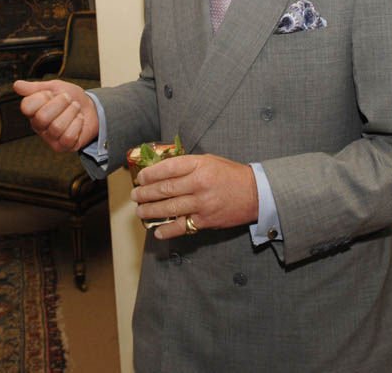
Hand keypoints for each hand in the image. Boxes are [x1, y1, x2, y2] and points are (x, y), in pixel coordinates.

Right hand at [14, 79, 98, 151]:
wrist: (91, 107)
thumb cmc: (70, 98)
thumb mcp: (54, 87)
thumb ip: (35, 87)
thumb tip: (16, 85)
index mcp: (32, 111)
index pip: (26, 106)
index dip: (42, 97)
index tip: (51, 93)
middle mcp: (38, 126)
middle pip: (42, 117)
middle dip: (60, 104)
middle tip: (68, 99)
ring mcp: (50, 138)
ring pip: (57, 127)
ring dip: (72, 113)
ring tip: (75, 109)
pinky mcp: (63, 146)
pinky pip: (68, 137)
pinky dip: (77, 125)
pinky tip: (78, 120)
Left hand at [131, 154, 258, 238]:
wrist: (256, 193)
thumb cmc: (230, 174)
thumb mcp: (209, 161)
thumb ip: (187, 165)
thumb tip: (161, 170)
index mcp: (199, 165)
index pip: (168, 168)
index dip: (150, 174)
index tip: (140, 178)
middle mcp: (199, 184)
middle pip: (165, 189)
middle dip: (146, 193)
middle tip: (135, 195)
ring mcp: (202, 203)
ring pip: (169, 208)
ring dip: (151, 210)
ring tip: (140, 211)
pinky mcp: (206, 220)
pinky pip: (182, 226)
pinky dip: (167, 230)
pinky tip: (157, 231)